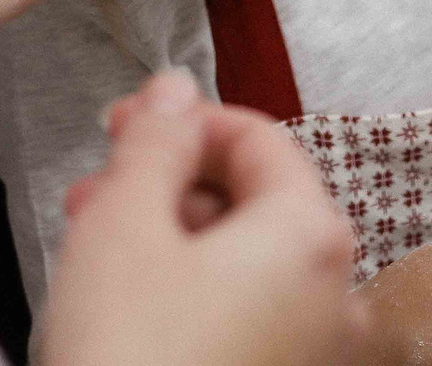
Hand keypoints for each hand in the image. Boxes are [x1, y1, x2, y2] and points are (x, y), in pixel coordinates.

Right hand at [41, 71, 364, 365]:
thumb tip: (176, 91)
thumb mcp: (124, 225)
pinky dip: (193, 297)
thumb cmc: (129, 359)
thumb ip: (155, 141)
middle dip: (167, 186)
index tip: (121, 126)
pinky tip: (130, 307)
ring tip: (96, 251)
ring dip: (171, 241)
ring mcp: (315, 355)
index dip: (181, 121)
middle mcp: (335, 294)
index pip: (258, 137)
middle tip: (97, 191)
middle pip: (253, 202)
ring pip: (244, 264)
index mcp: (311, 235)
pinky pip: (246, 319)